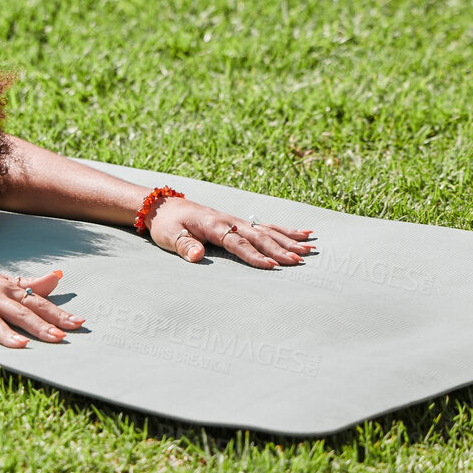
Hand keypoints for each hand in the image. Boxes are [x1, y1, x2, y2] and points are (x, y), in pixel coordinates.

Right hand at [0, 266, 84, 347]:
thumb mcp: (0, 280)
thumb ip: (29, 284)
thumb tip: (58, 277)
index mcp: (6, 289)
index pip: (36, 303)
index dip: (57, 314)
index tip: (78, 324)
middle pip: (19, 313)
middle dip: (39, 326)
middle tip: (59, 338)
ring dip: (5, 334)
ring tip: (21, 346)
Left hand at [147, 199, 314, 268]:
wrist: (164, 206)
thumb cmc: (167, 224)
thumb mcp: (169, 236)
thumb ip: (184, 246)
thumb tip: (196, 256)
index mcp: (213, 225)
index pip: (237, 242)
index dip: (254, 255)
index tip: (271, 266)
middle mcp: (229, 220)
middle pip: (258, 236)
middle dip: (280, 249)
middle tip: (299, 260)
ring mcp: (235, 220)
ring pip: (266, 230)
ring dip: (288, 240)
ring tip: (308, 249)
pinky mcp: (238, 222)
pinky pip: (264, 226)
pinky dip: (284, 230)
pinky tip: (303, 233)